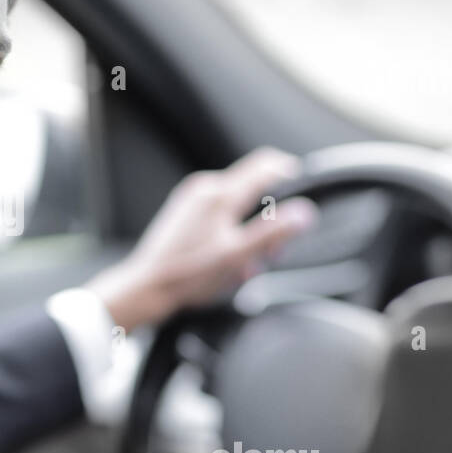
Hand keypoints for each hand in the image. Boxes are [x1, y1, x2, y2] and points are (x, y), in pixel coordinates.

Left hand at [84, 147, 317, 332]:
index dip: (292, 175)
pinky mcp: (185, 211)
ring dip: (251, 231)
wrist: (146, 287)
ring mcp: (193, 198)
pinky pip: (221, 213)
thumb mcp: (237, 257)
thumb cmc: (188, 275)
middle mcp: (205, 188)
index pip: (266, 165)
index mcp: (220, 193)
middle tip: (272, 253)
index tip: (305, 197)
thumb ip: (272, 232)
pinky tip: (229, 261)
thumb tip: (304, 212)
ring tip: (246, 265)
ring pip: (238, 204)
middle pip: (254, 188)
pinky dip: (233, 233)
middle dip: (270, 219)